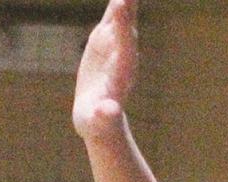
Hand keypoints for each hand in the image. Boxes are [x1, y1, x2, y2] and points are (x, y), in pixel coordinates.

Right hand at [73, 0, 137, 141]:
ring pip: (124, 10)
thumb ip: (105, 117)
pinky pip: (116, 8)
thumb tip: (109, 113)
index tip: (122, 2)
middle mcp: (124, 51)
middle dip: (128, 2)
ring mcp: (118, 41)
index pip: (124, 44)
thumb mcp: (98, 122)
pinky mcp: (110, 34)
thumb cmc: (98, 123)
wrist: (101, 117)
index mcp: (122, 71)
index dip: (122, 25)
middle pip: (128, 21)